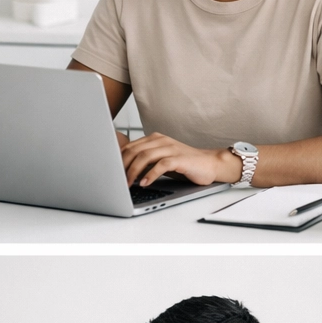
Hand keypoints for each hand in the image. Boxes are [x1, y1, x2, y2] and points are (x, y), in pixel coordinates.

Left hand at [121, 133, 241, 187]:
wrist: (210, 165)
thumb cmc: (185, 164)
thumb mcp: (161, 160)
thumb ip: (146, 160)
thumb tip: (123, 170)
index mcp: (154, 138)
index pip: (129, 147)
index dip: (118, 160)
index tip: (111, 173)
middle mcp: (161, 140)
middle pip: (134, 151)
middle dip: (122, 167)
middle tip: (117, 181)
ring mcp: (171, 148)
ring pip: (144, 157)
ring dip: (133, 172)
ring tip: (128, 184)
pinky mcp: (180, 158)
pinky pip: (161, 165)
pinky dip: (150, 175)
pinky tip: (145, 183)